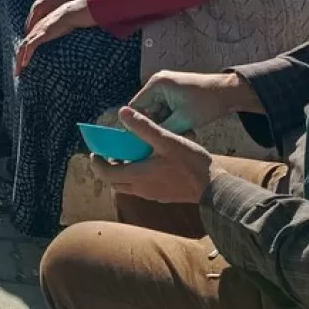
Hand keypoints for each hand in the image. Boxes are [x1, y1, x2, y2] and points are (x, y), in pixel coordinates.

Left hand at [15, 0, 93, 72]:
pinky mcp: (41, 34)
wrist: (70, 13)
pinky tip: (24, 64)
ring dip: (19, 61)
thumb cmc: (67, 21)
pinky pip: (31, 46)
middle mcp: (34, 31)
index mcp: (36, 31)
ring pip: (23, 48)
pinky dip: (26, 55)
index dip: (22, 55)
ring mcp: (37, 32)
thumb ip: (53, 36)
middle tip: (17, 73)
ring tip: (18, 71)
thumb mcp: (57, 30)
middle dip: (18, 61)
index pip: (25, 45)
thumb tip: (56, 46)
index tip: (21, 66)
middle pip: (21, 47)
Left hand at [89, 106, 215, 203]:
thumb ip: (143, 127)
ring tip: (127, 155)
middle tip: (108, 153)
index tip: (95, 152)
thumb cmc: (190, 163)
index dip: (98, 163)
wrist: (213, 188)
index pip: (106, 174)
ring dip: (122, 172)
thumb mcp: (166, 140)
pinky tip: (147, 163)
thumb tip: (122, 112)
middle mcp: (141, 189)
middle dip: (107, 168)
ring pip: (127, 186)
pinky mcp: (162, 196)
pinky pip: (141, 188)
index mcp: (137, 176)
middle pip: (114, 182)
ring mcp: (152, 195)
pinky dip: (135, 176)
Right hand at [129, 69, 253, 133]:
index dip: (136, 125)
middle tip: (163, 140)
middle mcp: (158, 83)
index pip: (135, 107)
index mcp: (156, 85)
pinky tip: (182, 129)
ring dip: (164, 124)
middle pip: (145, 110)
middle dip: (154, 125)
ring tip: (177, 135)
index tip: (141, 141)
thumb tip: (146, 140)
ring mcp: (165, 87)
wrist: (229, 92)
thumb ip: (161, 129)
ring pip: (156, 112)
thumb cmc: (207, 103)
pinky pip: (165, 110)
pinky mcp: (173, 93)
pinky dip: (171, 120)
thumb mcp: (183, 120)